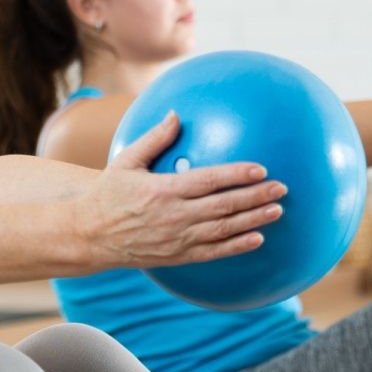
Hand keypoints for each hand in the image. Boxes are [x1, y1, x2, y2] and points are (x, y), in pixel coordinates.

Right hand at [75, 111, 285, 267]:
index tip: (261, 169)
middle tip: (282, 189)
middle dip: (255, 197)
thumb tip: (177, 115)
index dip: (236, 175)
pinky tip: (256, 239)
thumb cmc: (108, 194)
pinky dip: (236, 247)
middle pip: (223, 206)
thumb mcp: (126, 161)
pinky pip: (212, 252)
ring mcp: (176, 239)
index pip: (208, 181)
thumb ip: (154, 138)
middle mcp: (173, 216)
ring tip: (277, 211)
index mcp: (162, 190)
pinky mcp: (176, 256)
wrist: (90, 236)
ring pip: (223, 230)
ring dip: (253, 221)